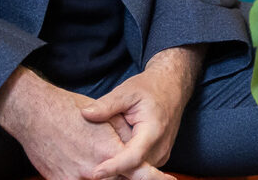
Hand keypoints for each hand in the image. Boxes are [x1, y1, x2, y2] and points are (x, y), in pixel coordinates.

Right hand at [0, 68, 149, 179]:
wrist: (33, 113)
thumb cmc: (69, 109)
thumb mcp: (106, 116)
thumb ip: (125, 134)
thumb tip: (139, 146)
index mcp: (108, 150)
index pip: (138, 172)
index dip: (153, 178)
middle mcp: (92, 169)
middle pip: (118, 179)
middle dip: (127, 175)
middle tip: (138, 171)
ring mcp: (74, 177)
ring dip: (107, 176)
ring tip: (101, 166)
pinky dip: (86, 178)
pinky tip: (87, 170)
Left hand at [84, 46, 203, 178]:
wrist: (172, 87)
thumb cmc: (150, 88)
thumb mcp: (126, 91)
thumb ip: (106, 105)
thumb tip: (85, 114)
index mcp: (153, 130)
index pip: (133, 157)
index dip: (114, 167)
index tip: (96, 172)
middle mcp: (161, 146)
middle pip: (135, 168)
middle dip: (114, 170)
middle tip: (90, 166)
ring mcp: (162, 153)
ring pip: (138, 170)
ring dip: (121, 169)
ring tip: (99, 161)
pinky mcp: (160, 156)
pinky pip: (141, 166)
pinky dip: (127, 165)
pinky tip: (113, 157)